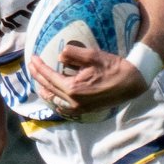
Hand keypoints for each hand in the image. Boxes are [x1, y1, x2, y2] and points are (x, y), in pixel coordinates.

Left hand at [28, 48, 144, 119]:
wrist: (132, 83)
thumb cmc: (113, 67)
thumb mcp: (93, 56)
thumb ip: (73, 54)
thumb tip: (59, 56)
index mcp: (73, 88)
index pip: (49, 77)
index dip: (39, 66)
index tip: (32, 57)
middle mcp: (74, 101)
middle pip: (49, 88)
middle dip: (38, 76)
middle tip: (31, 65)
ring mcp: (80, 108)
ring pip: (55, 100)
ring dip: (45, 90)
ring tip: (39, 81)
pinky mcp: (86, 110)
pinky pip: (65, 107)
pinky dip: (56, 101)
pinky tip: (54, 96)